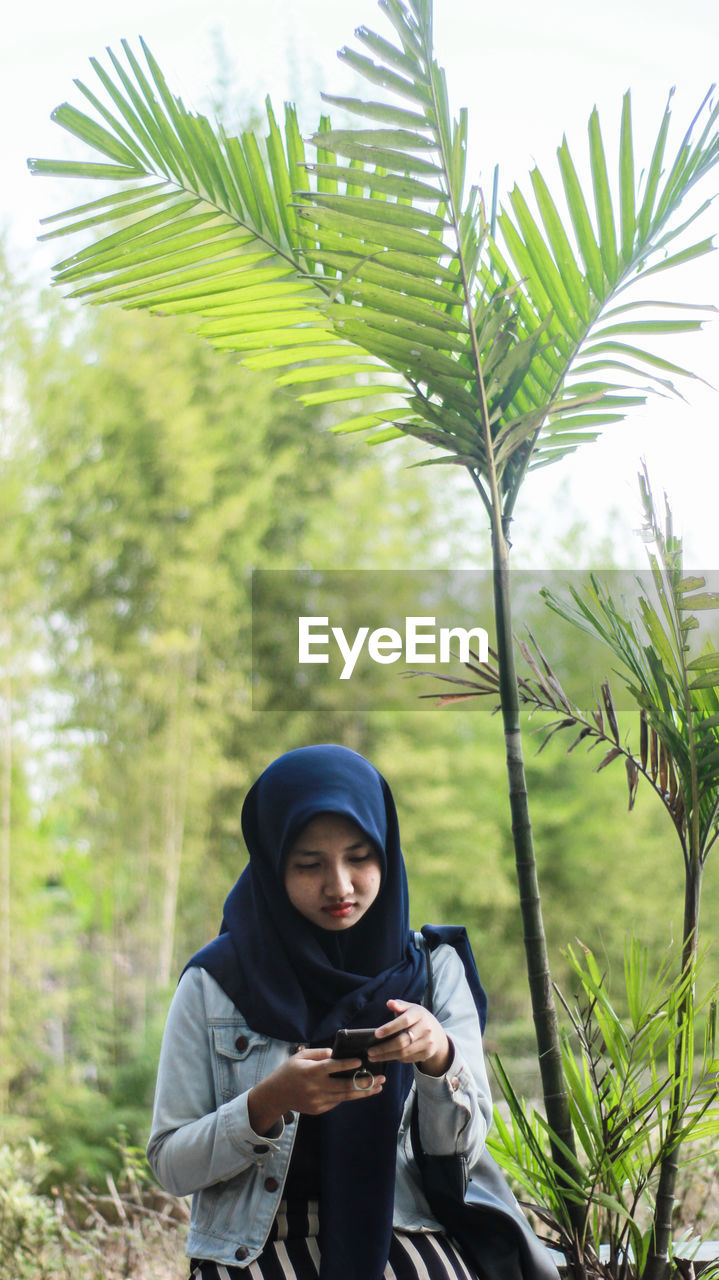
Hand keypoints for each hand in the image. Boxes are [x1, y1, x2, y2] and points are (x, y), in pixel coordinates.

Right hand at [248, 1049, 384, 1133]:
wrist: (276, 1095)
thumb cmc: (289, 1071)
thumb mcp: (300, 1056)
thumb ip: (318, 1054)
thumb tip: (335, 1053)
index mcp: (311, 1072)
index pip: (332, 1067)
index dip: (346, 1065)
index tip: (360, 1062)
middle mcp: (316, 1088)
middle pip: (344, 1086)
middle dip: (365, 1082)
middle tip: (381, 1078)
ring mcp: (318, 1101)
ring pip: (345, 1096)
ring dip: (363, 1092)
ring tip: (378, 1087)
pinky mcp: (319, 1109)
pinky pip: (337, 1101)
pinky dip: (349, 1095)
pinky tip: (361, 1090)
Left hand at [367, 1001, 451, 1077]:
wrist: (437, 1034)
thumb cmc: (418, 1018)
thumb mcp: (411, 1008)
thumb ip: (399, 1005)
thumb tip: (389, 1003)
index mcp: (420, 1014)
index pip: (404, 1021)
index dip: (389, 1028)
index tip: (376, 1034)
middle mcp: (426, 1029)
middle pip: (402, 1041)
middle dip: (384, 1048)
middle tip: (370, 1051)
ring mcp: (427, 1043)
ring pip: (403, 1053)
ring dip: (386, 1056)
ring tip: (373, 1057)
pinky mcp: (427, 1053)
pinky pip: (408, 1059)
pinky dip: (395, 1058)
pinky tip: (386, 1057)